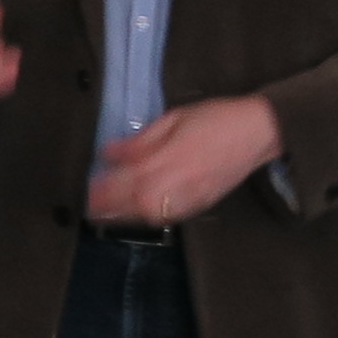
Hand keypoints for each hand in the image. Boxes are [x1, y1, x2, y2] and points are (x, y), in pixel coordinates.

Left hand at [86, 95, 281, 226]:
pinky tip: (134, 213)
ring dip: (121, 215)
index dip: (98, 187)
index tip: (82, 186)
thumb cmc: (213, 119)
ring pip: (144, 216)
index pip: (121, 181)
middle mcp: (172, 187)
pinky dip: (145, 217)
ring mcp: (186, 200)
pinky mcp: (198, 207)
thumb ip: (139, 141)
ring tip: (102, 211)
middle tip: (86, 205)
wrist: (255, 133)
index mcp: (162, 162)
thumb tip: (109, 153)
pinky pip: (165, 218)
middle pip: (128, 205)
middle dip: (104, 206)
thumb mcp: (172, 119)